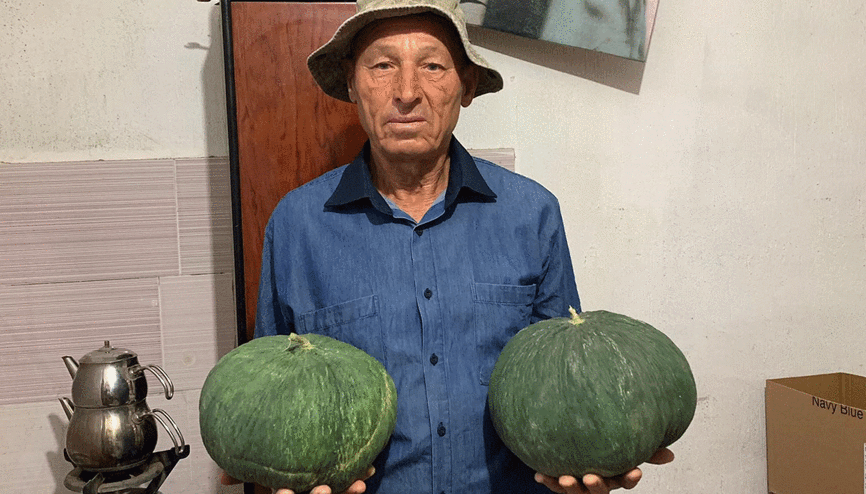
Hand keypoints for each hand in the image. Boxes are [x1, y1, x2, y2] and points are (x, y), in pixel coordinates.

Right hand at [219, 467, 374, 493]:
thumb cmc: (277, 457)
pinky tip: (368, 472)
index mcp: (287, 488)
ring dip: (348, 491)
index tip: (285, 492)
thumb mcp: (260, 465)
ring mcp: (324, 488)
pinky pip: (350, 484)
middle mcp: (307, 489)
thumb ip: (243, 470)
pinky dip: (359, 478)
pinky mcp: (340, 482)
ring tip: (359, 485)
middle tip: (324, 488)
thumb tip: (223, 477)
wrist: (299, 443)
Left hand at [534, 448, 674, 493]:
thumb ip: (645, 450)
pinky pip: (555, 486)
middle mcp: (599, 483)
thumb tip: (671, 455)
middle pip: (600, 490)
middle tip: (589, 477)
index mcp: (616, 475)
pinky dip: (547, 481)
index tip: (635, 472)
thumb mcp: (625, 448)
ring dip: (570, 487)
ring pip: (577, 492)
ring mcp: (581, 485)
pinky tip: (538, 475)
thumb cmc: (605, 445)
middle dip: (596, 486)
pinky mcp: (562, 483)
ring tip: (563, 478)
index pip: (626, 481)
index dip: (630, 478)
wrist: (577, 444)